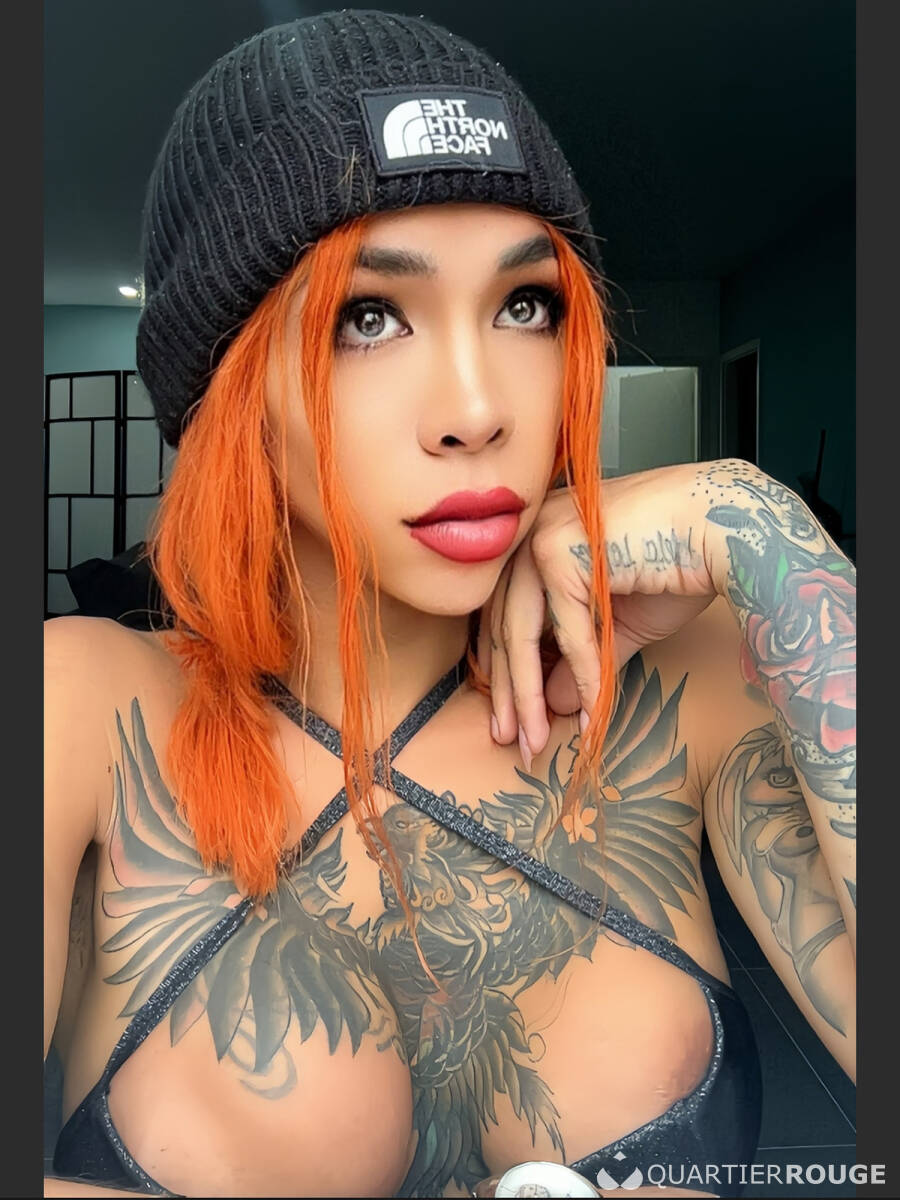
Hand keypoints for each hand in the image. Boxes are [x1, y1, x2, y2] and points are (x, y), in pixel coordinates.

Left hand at [477, 461, 720, 767]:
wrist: (727, 528)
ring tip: (535, 744)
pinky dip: (581, 678)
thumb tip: (553, 704)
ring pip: (521, 633)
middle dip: (510, 694)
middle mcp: (530, 534)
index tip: (512, 722)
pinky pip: (567, 631)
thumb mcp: (620, 623)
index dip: (506, 674)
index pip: (504, 616)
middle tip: (516, 745)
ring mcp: (540, 537)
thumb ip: (583, 659)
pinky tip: (591, 716)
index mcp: (538, 542)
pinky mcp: (560, 549)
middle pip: (503, 628)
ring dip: (529, 697)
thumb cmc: (682, 564)